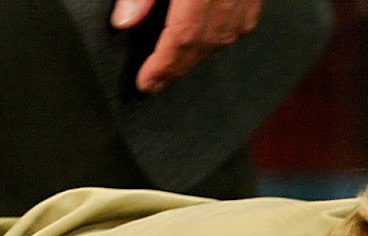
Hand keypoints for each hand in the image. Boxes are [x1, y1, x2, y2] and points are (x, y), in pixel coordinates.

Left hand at [111, 0, 263, 91]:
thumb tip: (124, 22)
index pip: (184, 36)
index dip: (164, 65)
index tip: (147, 83)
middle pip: (207, 42)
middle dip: (179, 66)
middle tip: (157, 81)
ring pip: (228, 35)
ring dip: (201, 54)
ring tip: (177, 64)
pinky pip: (244, 20)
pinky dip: (223, 35)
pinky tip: (207, 39)